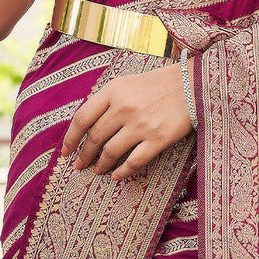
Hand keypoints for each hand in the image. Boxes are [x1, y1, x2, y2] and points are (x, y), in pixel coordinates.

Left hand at [61, 62, 192, 179]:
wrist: (193, 84)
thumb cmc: (158, 83)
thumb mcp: (127, 83)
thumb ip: (107, 100)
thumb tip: (87, 125)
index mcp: (114, 90)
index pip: (82, 118)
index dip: (71, 138)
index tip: (65, 151)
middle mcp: (124, 108)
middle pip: (95, 138)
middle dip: (84, 154)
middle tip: (80, 165)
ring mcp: (141, 124)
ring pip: (111, 152)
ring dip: (101, 165)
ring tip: (98, 170)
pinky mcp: (158, 139)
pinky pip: (134, 162)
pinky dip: (122, 172)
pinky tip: (117, 176)